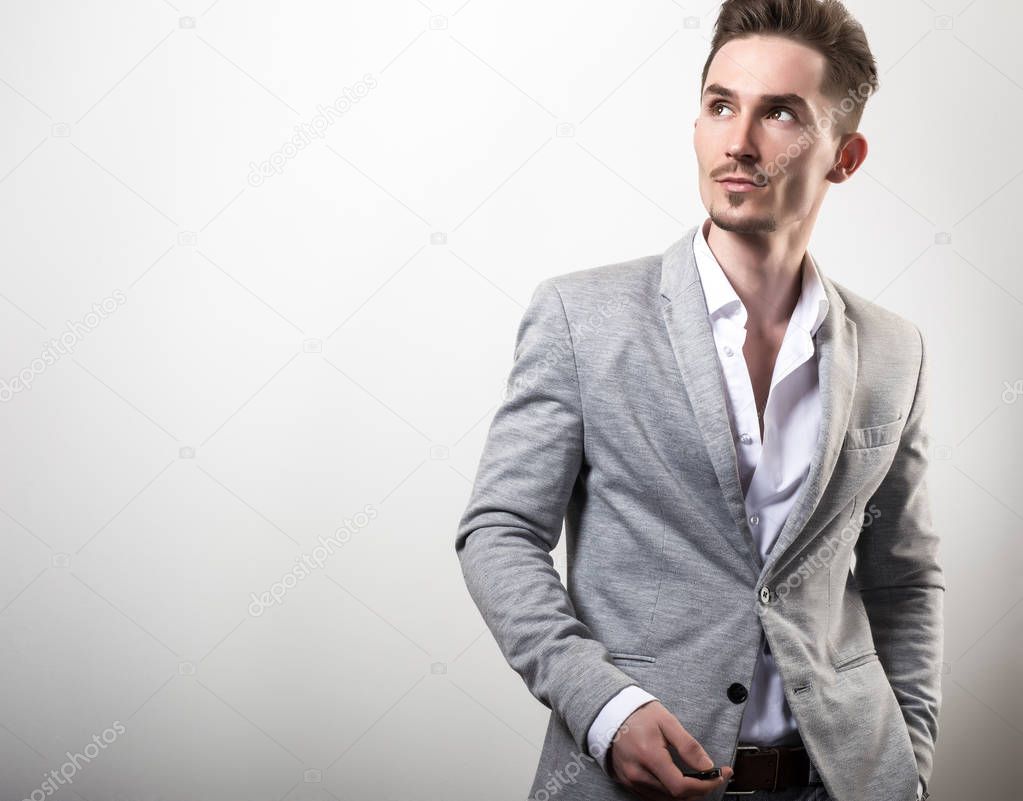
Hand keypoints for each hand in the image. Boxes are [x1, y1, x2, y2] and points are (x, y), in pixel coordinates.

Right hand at [608, 700, 733, 799]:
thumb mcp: (667, 721)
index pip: (681, 787)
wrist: (611, 713)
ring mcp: (631, 781)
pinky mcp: (628, 783)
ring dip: (686, 793)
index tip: (720, 775)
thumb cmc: (640, 715)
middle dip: (699, 789)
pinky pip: (654, 797)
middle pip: (676, 797)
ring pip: (666, 800)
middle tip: (713, 776)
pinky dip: (670, 793)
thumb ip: (688, 745)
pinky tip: (679, 780)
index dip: (706, 785)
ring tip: (698, 778)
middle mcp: (638, 774)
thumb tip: (707, 766)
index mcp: (649, 756)